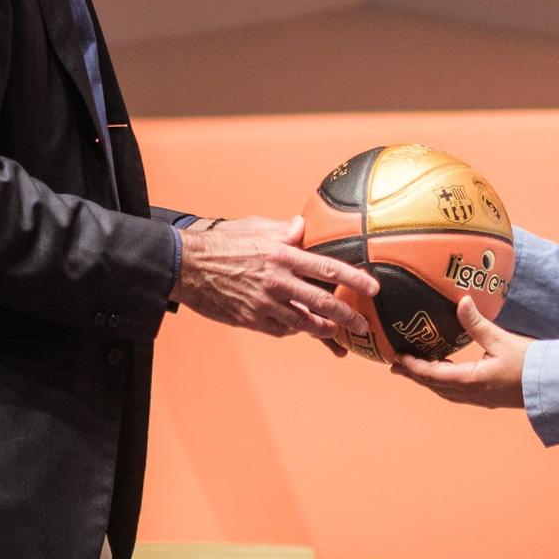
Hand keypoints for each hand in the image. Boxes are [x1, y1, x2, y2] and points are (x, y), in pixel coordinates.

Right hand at [173, 215, 377, 339]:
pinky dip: (292, 329)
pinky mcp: (251, 320)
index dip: (353, 278)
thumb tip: (302, 226)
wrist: (185, 265)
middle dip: (347, 316)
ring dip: (323, 329)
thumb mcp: (255, 228)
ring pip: (303, 323)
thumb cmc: (222, 243)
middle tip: (362, 323)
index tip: (373, 287)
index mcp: (281, 255)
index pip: (326, 268)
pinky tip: (299, 327)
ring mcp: (264, 304)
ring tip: (336, 332)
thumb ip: (283, 230)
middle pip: (322, 303)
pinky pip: (280, 330)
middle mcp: (277, 281)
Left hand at [393, 296, 527, 408]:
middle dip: (414, 375)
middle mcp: (471, 393)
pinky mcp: (488, 398)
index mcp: (470, 380)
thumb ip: (477, 323)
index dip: (413, 366)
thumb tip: (461, 301)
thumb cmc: (529, 363)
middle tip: (396, 365)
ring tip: (415, 369)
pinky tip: (445, 374)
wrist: (553, 385)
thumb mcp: (501, 339)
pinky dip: (443, 383)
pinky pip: (457, 393)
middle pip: (434, 385)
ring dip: (428, 380)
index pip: (432, 374)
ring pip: (445, 391)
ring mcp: (480, 399)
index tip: (397, 356)